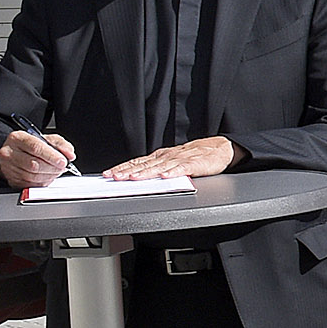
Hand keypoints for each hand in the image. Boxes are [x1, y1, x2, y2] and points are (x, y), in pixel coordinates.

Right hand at [0, 129, 78, 188]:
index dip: (51, 156)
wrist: (15, 153)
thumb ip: (61, 144)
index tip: (63, 161)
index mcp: (17, 138)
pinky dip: (43, 182)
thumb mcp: (46, 139)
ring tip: (56, 171)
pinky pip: (30, 185)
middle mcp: (9, 153)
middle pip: (34, 164)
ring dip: (49, 176)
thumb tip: (70, 155)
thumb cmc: (31, 146)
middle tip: (62, 167)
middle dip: (52, 168)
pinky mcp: (11, 180)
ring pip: (32, 176)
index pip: (35, 147)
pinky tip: (48, 177)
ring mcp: (8, 168)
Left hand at [103, 137, 239, 180]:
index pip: (136, 162)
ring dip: (145, 173)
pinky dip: (173, 173)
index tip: (108, 174)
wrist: (218, 149)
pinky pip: (182, 169)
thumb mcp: (172, 161)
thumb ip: (156, 169)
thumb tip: (135, 178)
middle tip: (114, 177)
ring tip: (133, 178)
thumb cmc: (194, 156)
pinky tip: (165, 177)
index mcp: (160, 156)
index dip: (122, 168)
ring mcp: (180, 160)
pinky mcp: (194, 164)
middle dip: (128, 171)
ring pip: (159, 167)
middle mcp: (166, 156)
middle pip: (144, 165)